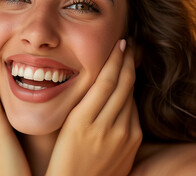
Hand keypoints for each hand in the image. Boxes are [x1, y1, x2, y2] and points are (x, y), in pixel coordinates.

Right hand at [46, 40, 142, 175]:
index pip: (105, 82)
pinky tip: (126, 89)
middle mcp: (104, 127)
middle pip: (123, 85)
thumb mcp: (65, 127)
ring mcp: (122, 136)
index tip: (119, 43)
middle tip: (129, 44)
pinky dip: (130, 98)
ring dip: (130, 76)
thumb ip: (81, 104)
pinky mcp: (132, 144)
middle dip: (128, 60)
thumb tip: (100, 79)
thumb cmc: (64, 156)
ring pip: (130, 97)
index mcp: (81, 121)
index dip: (114, 59)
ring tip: (128, 60)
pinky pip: (133, 113)